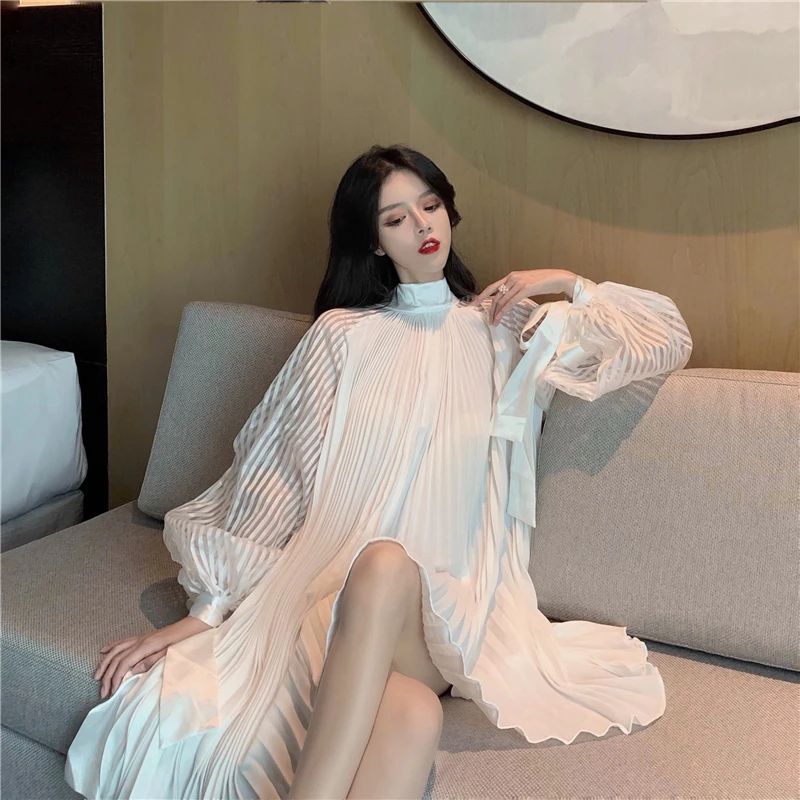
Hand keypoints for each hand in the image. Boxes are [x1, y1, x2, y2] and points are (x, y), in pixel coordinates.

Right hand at [94, 616, 212, 698]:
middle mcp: (141, 640)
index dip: (115, 678)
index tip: (111, 692)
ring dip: (105, 663)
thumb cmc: (186, 641)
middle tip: (102, 691)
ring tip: (97, 676)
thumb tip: (131, 672)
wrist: (195, 625)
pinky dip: (112, 647)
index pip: (124, 664)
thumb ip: (151, 662)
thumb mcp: (170, 654)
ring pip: (117, 649)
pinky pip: (124, 641)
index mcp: (147, 646)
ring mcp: (142, 637)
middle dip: (107, 675)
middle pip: (117, 658)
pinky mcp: (144, 636)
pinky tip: (104, 651)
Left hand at [468, 269, 576, 325]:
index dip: (481, 296)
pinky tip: (500, 317)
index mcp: (511, 276)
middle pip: (495, 295)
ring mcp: (519, 283)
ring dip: (496, 313)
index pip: (492, 286)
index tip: (473, 304)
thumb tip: (509, 298)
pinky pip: (511, 302)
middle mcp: (513, 278)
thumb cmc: (545, 282)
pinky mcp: (526, 289)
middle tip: (486, 320)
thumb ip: (517, 288)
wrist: (560, 278)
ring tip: (493, 323)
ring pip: (502, 300)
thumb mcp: (527, 283)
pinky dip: (503, 311)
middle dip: (488, 309)